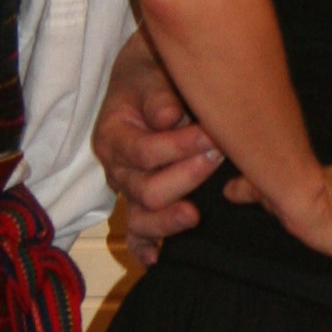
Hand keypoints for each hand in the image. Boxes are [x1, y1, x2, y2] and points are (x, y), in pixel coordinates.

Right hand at [96, 42, 221, 267]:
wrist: (151, 73)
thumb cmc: (151, 72)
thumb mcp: (150, 71)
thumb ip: (158, 94)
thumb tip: (166, 117)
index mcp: (113, 136)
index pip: (144, 153)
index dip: (178, 148)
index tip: (214, 135)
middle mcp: (117, 168)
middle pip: (145, 190)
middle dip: (185, 177)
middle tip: (218, 157)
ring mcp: (129, 189)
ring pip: (141, 218)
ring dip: (168, 219)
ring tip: (194, 215)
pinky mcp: (142, 202)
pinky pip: (137, 234)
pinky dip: (144, 248)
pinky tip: (157, 260)